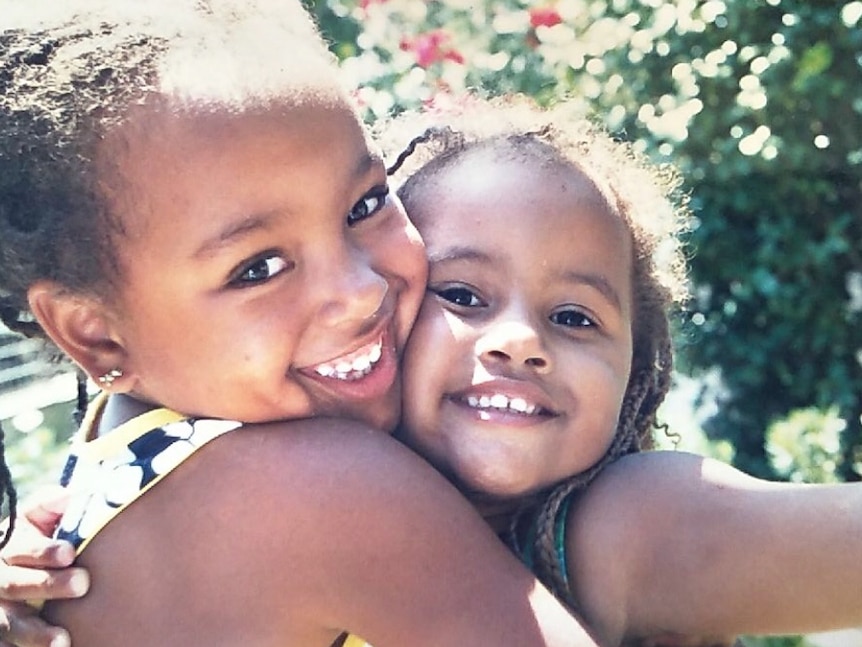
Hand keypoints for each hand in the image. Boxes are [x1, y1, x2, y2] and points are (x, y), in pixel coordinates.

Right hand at [0, 486, 88, 646]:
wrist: (29, 566)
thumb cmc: (44, 535)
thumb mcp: (41, 516)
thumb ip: (52, 504)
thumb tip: (70, 496)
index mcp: (8, 545)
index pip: (21, 547)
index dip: (44, 551)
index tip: (70, 552)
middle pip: (16, 585)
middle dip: (48, 584)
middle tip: (83, 582)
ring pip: (10, 623)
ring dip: (35, 632)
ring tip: (62, 638)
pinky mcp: (3, 635)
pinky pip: (10, 646)